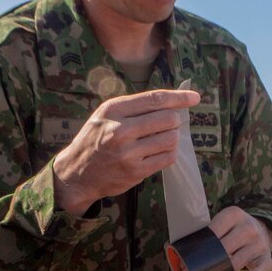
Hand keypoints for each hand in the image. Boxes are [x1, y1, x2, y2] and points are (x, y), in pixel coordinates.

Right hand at [52, 89, 199, 215]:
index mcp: (113, 110)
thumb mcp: (106, 114)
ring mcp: (127, 153)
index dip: (179, 98)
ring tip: (162, 138)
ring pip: (171, 139)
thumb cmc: (96, 139)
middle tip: (168, 124)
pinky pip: (167, 158)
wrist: (77, 172)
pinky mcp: (135, 172)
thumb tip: (173, 102)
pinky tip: (160, 151)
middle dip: (174, 120)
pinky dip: (169, 153)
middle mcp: (119, 130)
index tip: (194, 98)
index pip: (154, 100)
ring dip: (173, 137)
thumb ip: (135, 107)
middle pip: (167, 119)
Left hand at [178, 207, 271, 270]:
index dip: (200, 246)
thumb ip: (205, 234)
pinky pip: (262, 270)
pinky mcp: (267, 257)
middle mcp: (248, 227)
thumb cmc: (232, 230)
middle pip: (225, 248)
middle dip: (206, 265)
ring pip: (239, 261)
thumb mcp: (222, 223)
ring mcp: (260, 243)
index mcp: (234, 214)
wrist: (262, 230)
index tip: (185, 261)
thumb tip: (173, 252)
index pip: (215, 229)